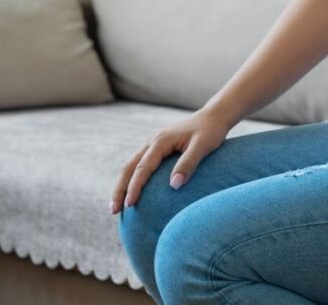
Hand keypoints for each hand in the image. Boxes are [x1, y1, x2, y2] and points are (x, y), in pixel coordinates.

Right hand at [111, 106, 231, 213]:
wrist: (214, 117)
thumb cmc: (210, 131)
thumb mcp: (202, 146)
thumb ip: (188, 163)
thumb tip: (174, 185)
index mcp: (160, 141)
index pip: (142, 167)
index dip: (134, 187)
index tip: (129, 205)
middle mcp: (152, 141)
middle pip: (129, 167)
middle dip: (119, 189)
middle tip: (113, 211)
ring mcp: (153, 144)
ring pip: (131, 166)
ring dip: (122, 185)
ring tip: (116, 206)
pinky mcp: (158, 148)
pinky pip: (139, 165)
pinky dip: (132, 179)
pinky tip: (132, 193)